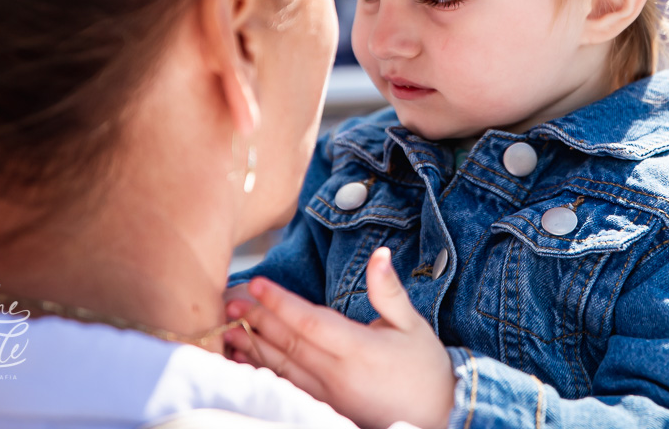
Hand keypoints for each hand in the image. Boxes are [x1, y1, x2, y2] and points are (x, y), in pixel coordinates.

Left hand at [223, 248, 454, 428]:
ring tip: (229, 330)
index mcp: (359, 350)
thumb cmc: (426, 368)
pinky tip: (248, 364)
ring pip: (283, 369)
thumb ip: (389, 291)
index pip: (310, 322)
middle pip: (289, 344)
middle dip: (258, 321)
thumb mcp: (412, 324)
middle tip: (230, 302)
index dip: (281, 302)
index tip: (258, 283)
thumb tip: (379, 255)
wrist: (438, 417)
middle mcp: (339, 375)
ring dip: (254, 348)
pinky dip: (265, 375)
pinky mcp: (326, 409)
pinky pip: (289, 389)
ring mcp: (329, 396)